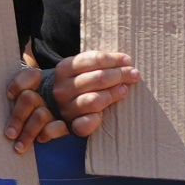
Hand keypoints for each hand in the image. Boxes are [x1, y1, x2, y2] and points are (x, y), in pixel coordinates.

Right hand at [7, 50, 139, 145]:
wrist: (50, 104)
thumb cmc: (74, 83)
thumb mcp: (77, 68)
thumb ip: (97, 63)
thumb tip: (126, 61)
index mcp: (63, 69)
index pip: (92, 60)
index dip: (114, 60)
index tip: (128, 61)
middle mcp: (62, 88)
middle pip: (97, 78)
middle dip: (120, 75)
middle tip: (134, 74)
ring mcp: (66, 107)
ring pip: (95, 99)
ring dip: (114, 94)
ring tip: (125, 89)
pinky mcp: (71, 124)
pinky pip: (86, 123)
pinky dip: (96, 119)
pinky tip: (105, 114)